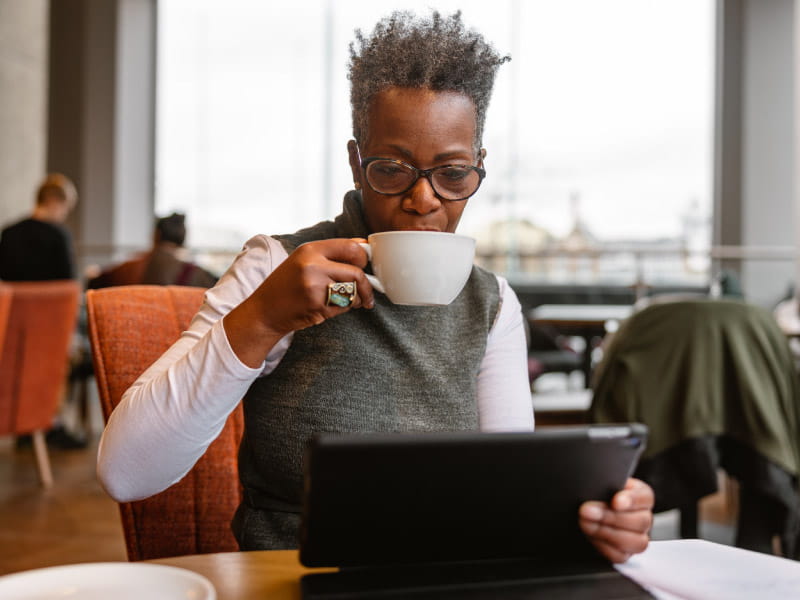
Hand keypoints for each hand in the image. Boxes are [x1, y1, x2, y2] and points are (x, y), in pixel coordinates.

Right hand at [224, 238, 374, 366]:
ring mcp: (315, 286)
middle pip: (357, 271)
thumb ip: (330, 254)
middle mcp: (313, 265)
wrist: (264, 311)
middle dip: (366, 283)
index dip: (363, 257)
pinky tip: (331, 308)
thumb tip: (363, 246)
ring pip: (353, 290)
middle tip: (366, 289)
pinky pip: (344, 306)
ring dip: (357, 298)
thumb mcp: (303, 261)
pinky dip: (344, 309)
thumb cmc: (286, 285)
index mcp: (310, 249)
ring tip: (350, 301)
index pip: (351, 247)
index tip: (364, 266)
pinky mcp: (317, 306)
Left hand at [578, 478, 653, 562]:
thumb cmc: (596, 493)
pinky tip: (590, 535)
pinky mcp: (625, 554)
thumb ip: (605, 482)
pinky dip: (603, 546)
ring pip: (635, 542)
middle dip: (610, 517)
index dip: (631, 500)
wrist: (585, 511)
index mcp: (642, 497)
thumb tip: (598, 483)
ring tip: (585, 522)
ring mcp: (637, 538)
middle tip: (587, 510)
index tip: (615, 501)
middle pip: (640, 521)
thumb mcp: (602, 483)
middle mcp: (644, 518)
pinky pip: (620, 556)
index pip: (644, 497)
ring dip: (607, 532)